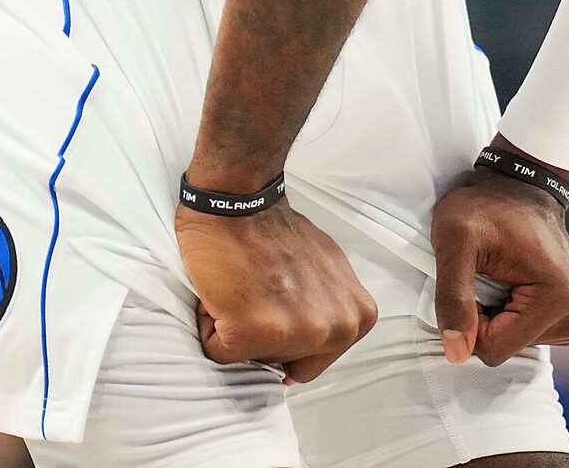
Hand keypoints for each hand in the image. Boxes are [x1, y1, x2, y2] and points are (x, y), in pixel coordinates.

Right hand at [176, 198, 377, 383]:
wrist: (240, 204)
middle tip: (260, 293)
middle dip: (262, 337)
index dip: (286, 337)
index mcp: (357, 318)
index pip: (311, 363)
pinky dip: (211, 327)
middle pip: (281, 365)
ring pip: (250, 359)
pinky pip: (217, 352)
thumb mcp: (329, 277)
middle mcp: (335, 329)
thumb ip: (328, 312)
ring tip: (244, 291)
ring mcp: (296, 332)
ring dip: (236, 330)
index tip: (280, 302)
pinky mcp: (252, 331)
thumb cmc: (278, 235)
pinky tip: (224, 292)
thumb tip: (315, 342)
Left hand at [430, 149, 568, 365]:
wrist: (521, 182)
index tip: (470, 281)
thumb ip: (452, 298)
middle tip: (484, 276)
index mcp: (558, 297)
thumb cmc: (486, 205)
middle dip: (483, 321)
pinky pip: (529, 338)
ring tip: (498, 277)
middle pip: (507, 350)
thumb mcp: (455, 240)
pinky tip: (509, 287)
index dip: (467, 321)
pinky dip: (511, 320)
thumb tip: (458, 354)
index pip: (494, 348)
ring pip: (516, 345)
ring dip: (496, 320)